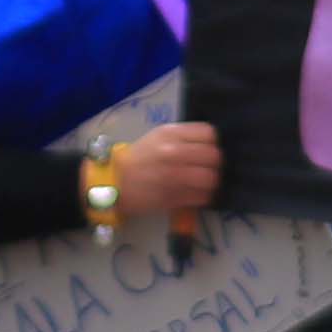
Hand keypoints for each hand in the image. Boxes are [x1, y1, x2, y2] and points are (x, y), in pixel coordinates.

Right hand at [107, 122, 222, 237]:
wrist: (115, 182)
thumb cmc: (140, 158)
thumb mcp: (159, 137)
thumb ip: (185, 137)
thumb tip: (212, 144)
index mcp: (171, 134)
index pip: (209, 134)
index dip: (213, 143)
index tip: (208, 149)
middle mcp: (174, 152)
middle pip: (214, 156)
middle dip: (215, 164)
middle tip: (209, 169)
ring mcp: (174, 176)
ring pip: (211, 179)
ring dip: (212, 183)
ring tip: (204, 184)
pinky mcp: (173, 197)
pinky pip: (202, 197)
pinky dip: (204, 197)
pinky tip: (196, 194)